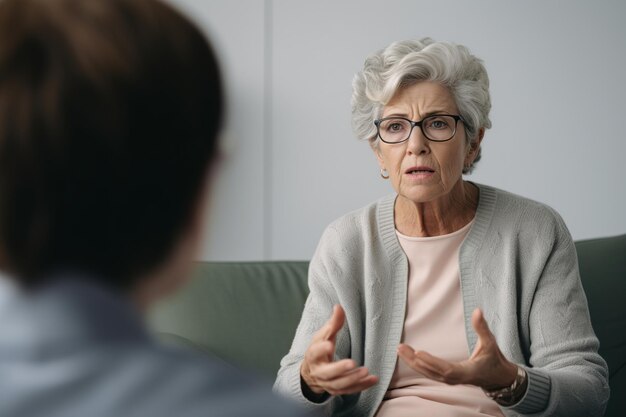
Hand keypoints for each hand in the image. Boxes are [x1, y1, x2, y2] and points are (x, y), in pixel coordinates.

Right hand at [300, 305, 377, 397]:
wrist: (312, 373)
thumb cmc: (320, 349)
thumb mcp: (323, 336)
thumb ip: (332, 323)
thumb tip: (339, 307)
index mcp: (313, 355)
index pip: (315, 352)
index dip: (321, 349)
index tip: (329, 345)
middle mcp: (319, 371)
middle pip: (328, 372)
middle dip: (340, 369)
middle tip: (352, 363)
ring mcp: (328, 383)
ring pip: (339, 384)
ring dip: (353, 379)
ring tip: (366, 371)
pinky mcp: (337, 390)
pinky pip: (350, 390)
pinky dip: (362, 386)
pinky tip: (373, 379)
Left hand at [397, 308, 517, 390]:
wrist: (498, 377)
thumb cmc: (494, 358)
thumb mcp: (490, 342)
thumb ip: (482, 327)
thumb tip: (478, 310)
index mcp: (467, 371)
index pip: (446, 369)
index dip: (432, 362)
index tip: (418, 353)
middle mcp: (456, 379)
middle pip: (432, 372)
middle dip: (415, 361)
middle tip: (400, 348)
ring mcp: (451, 380)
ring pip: (428, 374)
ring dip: (412, 363)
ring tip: (399, 350)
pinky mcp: (447, 379)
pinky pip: (429, 374)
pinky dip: (418, 366)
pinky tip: (408, 357)